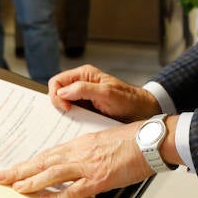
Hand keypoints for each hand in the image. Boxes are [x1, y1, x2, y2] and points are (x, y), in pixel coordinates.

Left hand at [0, 123, 154, 197]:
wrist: (151, 141)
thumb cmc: (134, 139)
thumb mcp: (106, 139)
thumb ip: (89, 150)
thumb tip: (78, 161)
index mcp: (82, 142)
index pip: (49, 154)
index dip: (30, 162)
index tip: (16, 167)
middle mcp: (81, 153)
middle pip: (43, 162)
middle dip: (20, 170)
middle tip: (0, 177)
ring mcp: (88, 166)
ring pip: (52, 174)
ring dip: (31, 181)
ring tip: (14, 188)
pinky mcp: (99, 179)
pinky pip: (73, 190)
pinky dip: (57, 196)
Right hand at [46, 64, 160, 119]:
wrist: (140, 111)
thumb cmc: (127, 99)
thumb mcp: (106, 93)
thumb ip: (83, 89)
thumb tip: (62, 92)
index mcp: (84, 74)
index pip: (57, 81)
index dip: (57, 94)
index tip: (66, 107)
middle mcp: (81, 84)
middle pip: (57, 92)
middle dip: (58, 104)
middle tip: (69, 114)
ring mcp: (83, 96)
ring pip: (63, 104)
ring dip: (65, 112)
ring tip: (75, 119)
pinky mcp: (86, 108)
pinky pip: (72, 113)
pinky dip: (72, 118)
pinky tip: (78, 122)